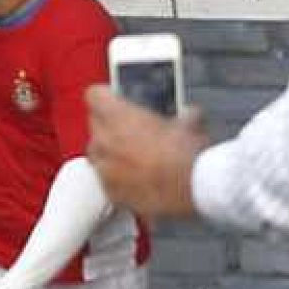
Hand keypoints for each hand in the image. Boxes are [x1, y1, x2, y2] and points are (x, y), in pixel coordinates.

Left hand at [86, 84, 208, 220]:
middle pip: (95, 125)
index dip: (105, 97)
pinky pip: (105, 182)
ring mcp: (105, 168)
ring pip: (97, 155)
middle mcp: (104, 140)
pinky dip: (117, 180)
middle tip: (131, 132)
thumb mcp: (190, 124)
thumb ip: (183, 115)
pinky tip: (137, 180)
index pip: (94, 95)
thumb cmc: (189, 154)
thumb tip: (190, 115)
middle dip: (110, 127)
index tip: (113, 100)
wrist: (194, 188)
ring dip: (111, 154)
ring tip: (135, 158)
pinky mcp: (112, 193)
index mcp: (117, 115)